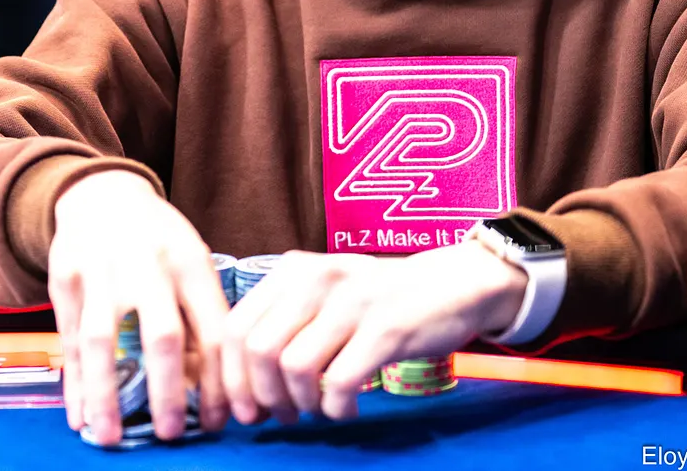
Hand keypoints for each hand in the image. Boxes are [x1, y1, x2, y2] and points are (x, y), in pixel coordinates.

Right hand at [48, 171, 230, 444]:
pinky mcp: (66, 280)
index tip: (219, 422)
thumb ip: (200, 314)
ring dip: (107, 394)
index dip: (219, 381)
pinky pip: (70, 339)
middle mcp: (148, 266)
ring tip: (111, 437)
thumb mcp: (190, 260)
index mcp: (191, 262)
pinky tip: (80, 416)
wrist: (102, 192)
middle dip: (168, 391)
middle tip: (171, 435)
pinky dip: (74, 381)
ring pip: (104, 341)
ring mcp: (103, 272)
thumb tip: (211, 388)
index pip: (213, 328)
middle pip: (162, 336)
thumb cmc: (158, 240)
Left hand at [221, 240, 526, 424]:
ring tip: (317, 408)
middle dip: (261, 396)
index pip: (235, 327)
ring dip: (300, 403)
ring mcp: (352, 301)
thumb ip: (284, 324)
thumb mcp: (325, 293)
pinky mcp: (386, 327)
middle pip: (258, 349)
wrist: (455, 283)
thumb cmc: (382, 300)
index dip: (230, 378)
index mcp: (293, 270)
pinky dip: (336, 407)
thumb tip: (242, 384)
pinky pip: (340, 381)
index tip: (243, 409)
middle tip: (280, 416)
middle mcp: (317, 277)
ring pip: (293, 366)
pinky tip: (347, 405)